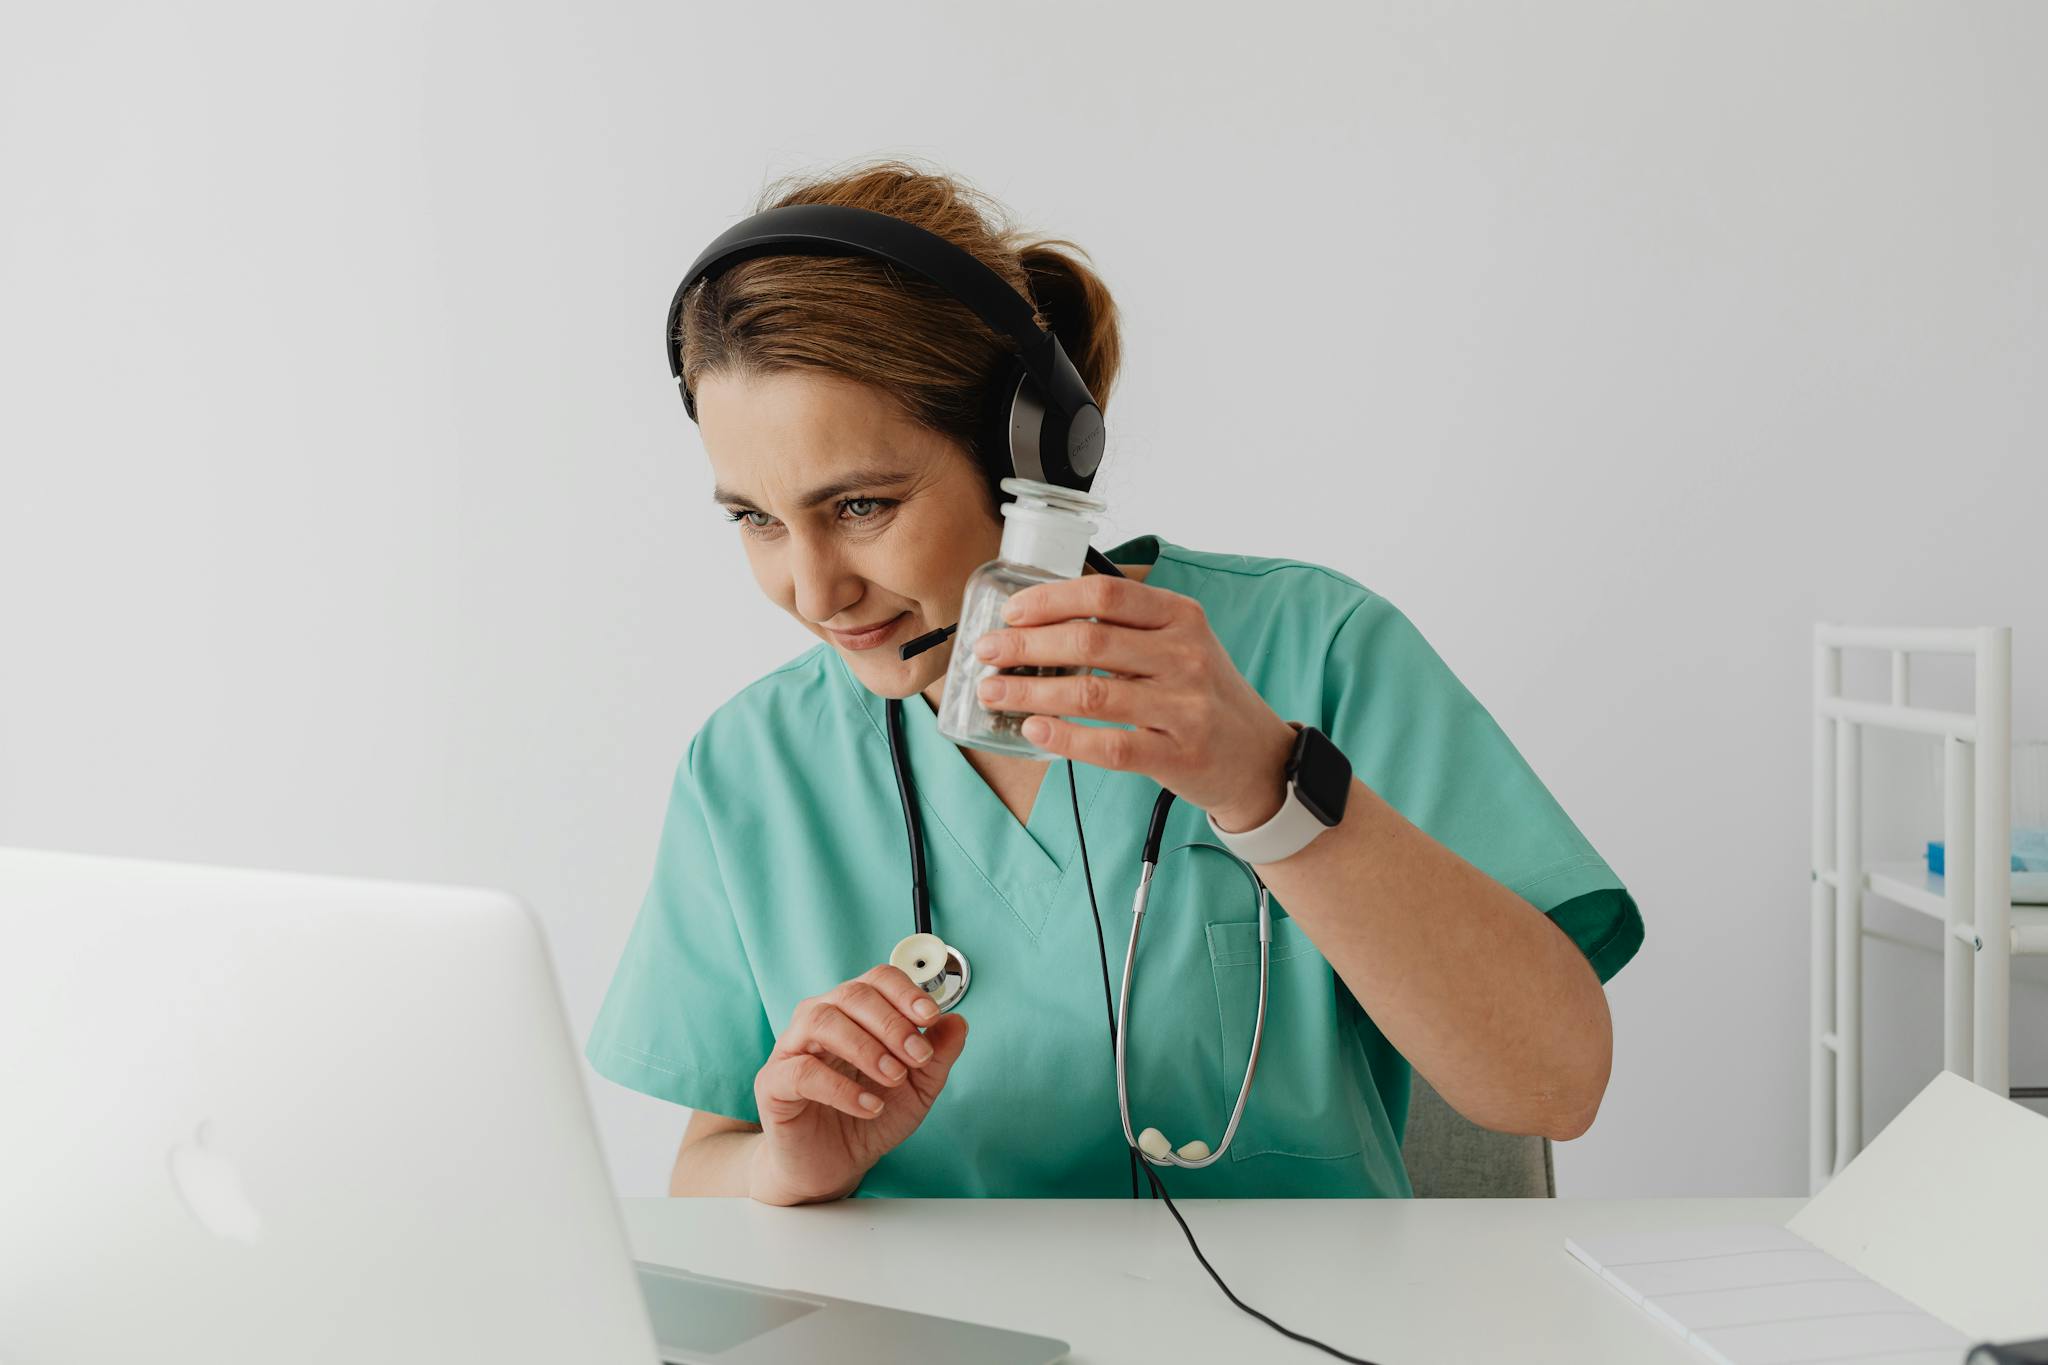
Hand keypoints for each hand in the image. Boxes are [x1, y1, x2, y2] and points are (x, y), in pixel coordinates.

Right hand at [747, 965, 968, 1204]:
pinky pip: (802, 1072)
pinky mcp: (773, 1084)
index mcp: (853, 1012)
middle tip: (918, 1057)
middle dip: (892, 1023)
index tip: (931, 1017)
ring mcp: (792, 1049)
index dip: (906, 992)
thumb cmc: (869, 1119)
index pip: (877, 979)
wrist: (833, 1166)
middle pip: (851, 994)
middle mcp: (819, 1019)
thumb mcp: (918, 1089)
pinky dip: (841, 1088)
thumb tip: (957, 1021)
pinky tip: (869, 1106)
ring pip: (821, 1020)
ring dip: (866, 1047)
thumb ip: (938, 1056)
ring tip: (894, 1078)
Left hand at [972, 575, 1298, 832]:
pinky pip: (1109, 745)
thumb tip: (1042, 622)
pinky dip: (1064, 737)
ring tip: (994, 691)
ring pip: (1090, 693)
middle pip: (1089, 640)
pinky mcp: (1177, 755)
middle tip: (988, 652)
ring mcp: (1183, 707)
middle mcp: (1185, 656)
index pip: (1105, 594)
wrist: (1258, 756)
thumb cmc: (1205, 694)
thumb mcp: (1181, 643)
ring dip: (1031, 691)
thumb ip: (1127, 628)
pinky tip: (1034, 728)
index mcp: (1181, 617)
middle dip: (1027, 645)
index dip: (1050, 600)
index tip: (1011, 613)